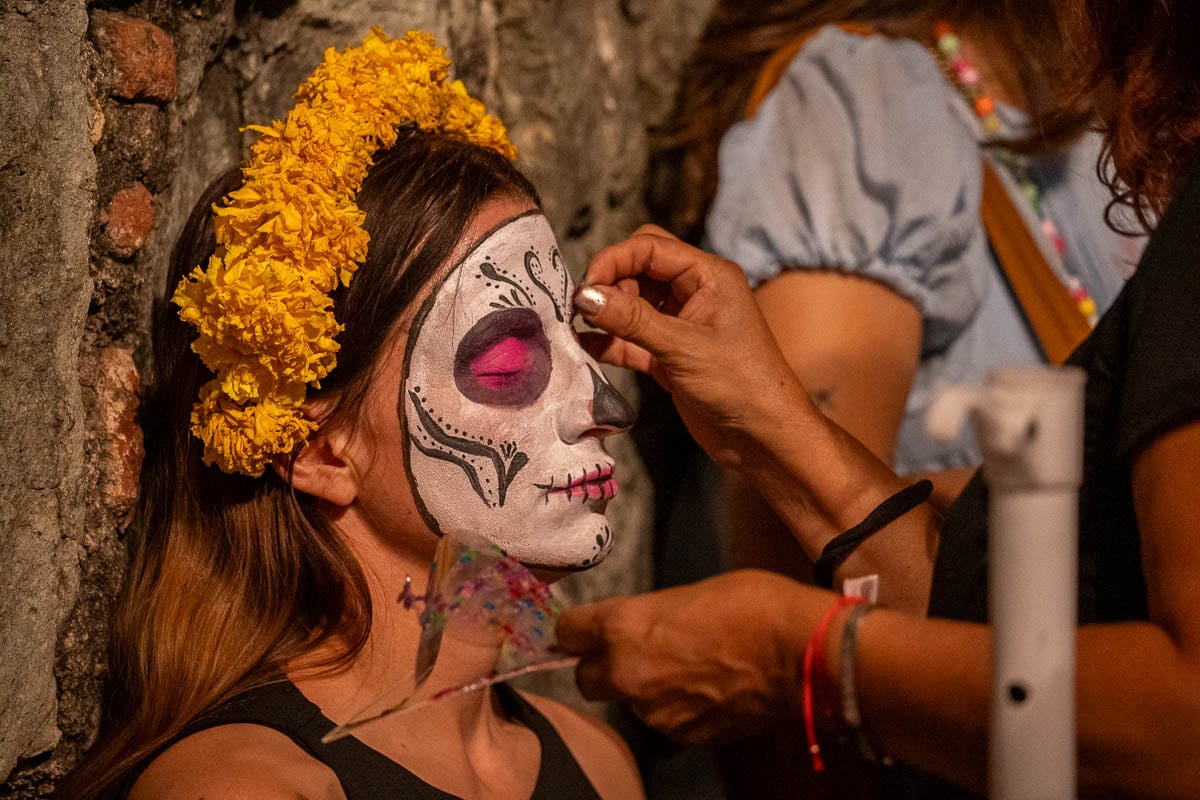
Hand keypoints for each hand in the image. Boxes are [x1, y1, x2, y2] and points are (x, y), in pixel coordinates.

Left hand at [556, 569, 830, 743]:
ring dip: (644, 687)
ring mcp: (654, 710)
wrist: (800, 653)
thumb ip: (650, 614)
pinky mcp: (682, 734)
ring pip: (628, 700)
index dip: (576, 629)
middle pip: (585, 677)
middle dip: (601, 665)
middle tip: (632, 650)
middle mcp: (627, 673)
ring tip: (687, 665)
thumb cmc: (752, 606)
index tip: (583, 628)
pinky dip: (676, 706)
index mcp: (623, 627)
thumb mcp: (688, 593)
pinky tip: (707, 687)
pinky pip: (663, 718)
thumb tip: (640, 625)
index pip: (568, 631)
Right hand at [576, 226, 813, 467]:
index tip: (585, 289)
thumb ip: (632, 319)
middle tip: (581, 310)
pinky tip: (585, 349)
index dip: (613, 261)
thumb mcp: (682, 346)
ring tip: (578, 330)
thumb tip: (585, 295)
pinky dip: (609, 342)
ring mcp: (681, 324)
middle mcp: (695, 292)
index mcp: (708, 275)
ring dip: (606, 315)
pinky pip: (631, 338)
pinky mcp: (669, 354)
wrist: (763, 437)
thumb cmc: (740, 384)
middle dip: (608, 285)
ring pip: (631, 304)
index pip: (649, 247)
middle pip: (638, 269)